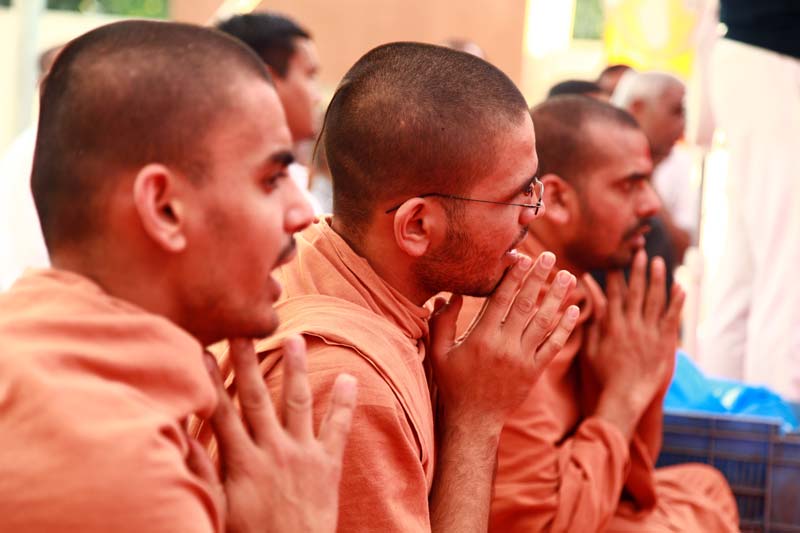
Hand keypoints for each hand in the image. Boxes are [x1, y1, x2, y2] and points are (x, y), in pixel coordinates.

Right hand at [196, 336, 356, 532]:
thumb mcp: (218, 510)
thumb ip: (201, 474)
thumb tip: (182, 439)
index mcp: (242, 462)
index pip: (221, 413)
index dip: (211, 381)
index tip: (203, 352)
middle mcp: (273, 451)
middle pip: (257, 398)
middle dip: (248, 362)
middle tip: (243, 330)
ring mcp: (303, 455)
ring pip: (297, 403)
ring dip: (296, 369)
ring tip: (295, 338)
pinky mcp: (328, 466)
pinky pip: (338, 429)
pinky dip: (344, 404)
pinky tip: (349, 378)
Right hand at [428, 252, 578, 430]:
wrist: (474, 420)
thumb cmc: (453, 383)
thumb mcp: (439, 352)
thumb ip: (442, 322)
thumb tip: (450, 295)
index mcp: (481, 337)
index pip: (500, 299)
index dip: (513, 277)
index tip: (523, 257)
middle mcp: (504, 345)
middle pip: (525, 304)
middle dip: (538, 278)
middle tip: (550, 256)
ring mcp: (522, 359)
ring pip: (544, 322)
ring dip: (557, 297)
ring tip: (568, 276)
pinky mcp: (535, 371)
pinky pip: (554, 346)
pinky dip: (566, 327)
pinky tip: (575, 310)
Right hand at [583, 250, 683, 438]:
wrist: (625, 397)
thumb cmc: (605, 375)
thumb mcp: (591, 349)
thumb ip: (592, 326)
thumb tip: (588, 306)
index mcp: (612, 326)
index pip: (613, 294)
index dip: (614, 275)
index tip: (615, 259)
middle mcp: (631, 326)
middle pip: (636, 292)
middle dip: (637, 270)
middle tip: (639, 252)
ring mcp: (649, 333)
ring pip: (655, 300)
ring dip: (657, 279)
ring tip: (659, 262)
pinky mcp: (664, 343)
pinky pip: (671, 318)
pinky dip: (676, 302)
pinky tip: (680, 287)